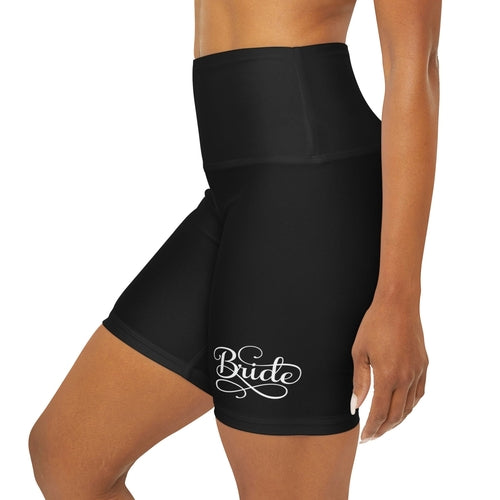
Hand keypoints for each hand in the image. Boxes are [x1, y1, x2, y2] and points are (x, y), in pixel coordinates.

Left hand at [350, 291, 428, 441]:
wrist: (398, 304)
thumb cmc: (374, 324)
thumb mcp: (359, 352)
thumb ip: (359, 381)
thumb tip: (355, 405)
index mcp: (388, 376)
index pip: (380, 412)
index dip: (372, 428)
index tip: (364, 438)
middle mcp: (406, 378)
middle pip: (396, 415)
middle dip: (383, 429)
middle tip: (372, 436)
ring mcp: (418, 372)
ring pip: (409, 407)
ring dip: (397, 420)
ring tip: (383, 425)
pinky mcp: (423, 365)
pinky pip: (418, 394)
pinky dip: (409, 406)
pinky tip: (401, 407)